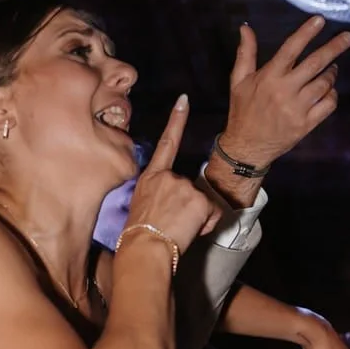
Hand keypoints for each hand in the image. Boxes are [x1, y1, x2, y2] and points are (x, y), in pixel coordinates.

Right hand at [125, 96, 219, 256]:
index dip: (177, 121)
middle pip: (190, 190)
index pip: (167, 143)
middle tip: (170, 225)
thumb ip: (161, 196)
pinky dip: (204, 225)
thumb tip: (175, 204)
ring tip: (175, 230)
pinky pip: (211, 214)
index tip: (184, 100)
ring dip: (195, 219)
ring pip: (202, 204)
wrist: (143, 248)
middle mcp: (168, 177)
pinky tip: (188, 231)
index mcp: (151, 177)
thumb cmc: (139, 236)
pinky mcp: (198, 199)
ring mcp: (184, 186)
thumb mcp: (143, 207)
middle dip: (188, 208)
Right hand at [215, 17, 349, 170]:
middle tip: (349, 37)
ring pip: (324, 84)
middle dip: (334, 48)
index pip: (291, 49)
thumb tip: (245, 28)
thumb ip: (246, 53)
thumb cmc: (242, 111)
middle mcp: (285, 90)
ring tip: (332, 68)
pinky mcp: (306, 124)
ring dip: (331, 73)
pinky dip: (332, 95)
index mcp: (268, 77)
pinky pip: (328, 104)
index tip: (320, 20)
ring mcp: (297, 108)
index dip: (306, 32)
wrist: (247, 147)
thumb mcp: (238, 81)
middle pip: (315, 63)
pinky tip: (329, 91)